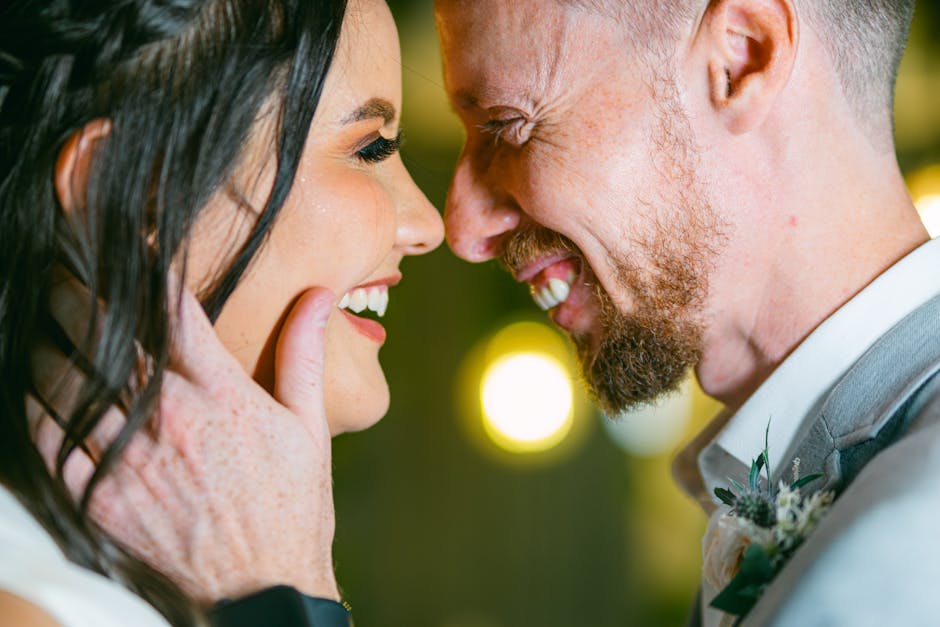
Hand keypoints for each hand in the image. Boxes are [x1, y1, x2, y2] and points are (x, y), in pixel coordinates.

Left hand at [33, 281, 339, 602]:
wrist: (262, 587)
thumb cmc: (292, 505)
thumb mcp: (309, 427)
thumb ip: (304, 355)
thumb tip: (320, 297)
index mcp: (222, 393)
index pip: (171, 309)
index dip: (144, 266)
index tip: (126, 242)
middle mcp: (169, 417)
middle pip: (105, 334)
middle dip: (77, 292)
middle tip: (65, 269)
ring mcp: (128, 457)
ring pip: (66, 379)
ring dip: (50, 342)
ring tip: (46, 320)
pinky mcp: (99, 495)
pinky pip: (50, 436)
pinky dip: (36, 402)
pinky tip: (38, 385)